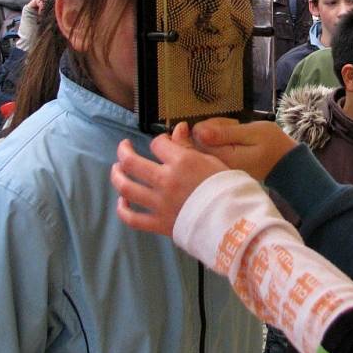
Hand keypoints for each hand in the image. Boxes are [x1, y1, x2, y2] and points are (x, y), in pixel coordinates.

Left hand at [113, 122, 229, 234]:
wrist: (234, 221)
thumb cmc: (229, 188)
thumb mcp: (213, 160)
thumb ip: (190, 146)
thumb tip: (178, 128)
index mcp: (181, 162)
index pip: (158, 144)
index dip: (160, 140)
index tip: (165, 143)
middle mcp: (165, 180)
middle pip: (131, 162)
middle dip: (123, 151)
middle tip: (124, 147)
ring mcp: (159, 203)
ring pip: (126, 187)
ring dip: (117, 176)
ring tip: (117, 169)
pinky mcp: (159, 224)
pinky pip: (132, 218)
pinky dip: (123, 210)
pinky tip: (122, 202)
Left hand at [191, 118, 296, 181]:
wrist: (284, 163)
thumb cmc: (272, 145)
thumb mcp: (252, 133)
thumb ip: (225, 132)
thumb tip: (198, 130)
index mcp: (222, 156)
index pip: (199, 134)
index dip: (211, 123)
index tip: (230, 125)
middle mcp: (216, 164)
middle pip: (199, 138)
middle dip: (215, 128)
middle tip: (236, 129)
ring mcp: (218, 166)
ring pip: (205, 142)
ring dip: (220, 133)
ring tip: (239, 134)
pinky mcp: (222, 165)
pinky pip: (213, 148)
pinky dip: (222, 141)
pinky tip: (236, 142)